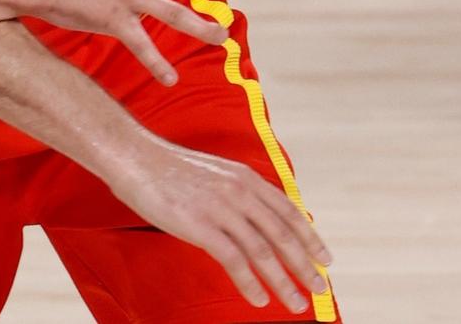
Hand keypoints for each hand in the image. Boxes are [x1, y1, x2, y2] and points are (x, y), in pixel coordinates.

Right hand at [103, 126, 331, 313]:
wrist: (135, 157)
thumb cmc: (169, 168)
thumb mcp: (215, 172)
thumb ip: (239, 192)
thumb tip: (257, 218)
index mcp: (246, 177)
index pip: (288, 211)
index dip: (310, 237)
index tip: (324, 258)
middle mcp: (240, 191)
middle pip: (282, 235)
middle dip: (304, 265)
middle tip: (319, 287)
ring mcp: (221, 208)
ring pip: (263, 252)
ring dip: (283, 282)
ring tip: (295, 303)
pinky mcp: (201, 226)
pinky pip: (234, 260)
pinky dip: (249, 283)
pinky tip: (258, 298)